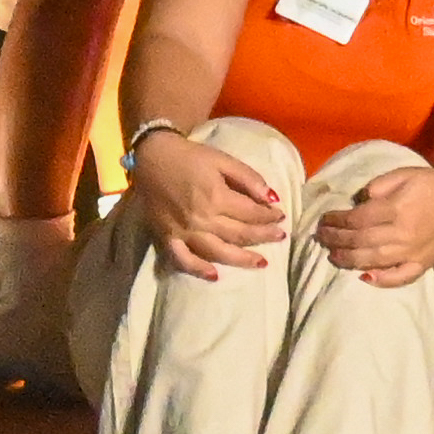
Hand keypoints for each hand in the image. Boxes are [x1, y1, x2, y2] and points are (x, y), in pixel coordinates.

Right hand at [130, 127, 286, 277]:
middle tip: (280, 237)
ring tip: (261, 263)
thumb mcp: (223, 159)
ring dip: (242, 259)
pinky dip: (198, 270)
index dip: (269, 216)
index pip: (251, 213)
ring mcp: (183, 231)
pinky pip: (183, 260)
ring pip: (217, 251)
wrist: (151, 157)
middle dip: (263, 236)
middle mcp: (201, 218)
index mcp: (216, 196)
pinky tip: (215, 276)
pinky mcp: (166, 238)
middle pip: (238, 234)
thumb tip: (272, 198)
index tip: (281, 216)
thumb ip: (248, 178)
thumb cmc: (190, 157)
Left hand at [318, 162, 433, 286]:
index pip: (357, 219)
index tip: (325, 219)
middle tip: (321, 237)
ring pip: (372, 261)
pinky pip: (399, 277)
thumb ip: (378, 186)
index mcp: (397, 208)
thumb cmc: (433, 183)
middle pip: (360, 241)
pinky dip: (381, 280)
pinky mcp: (422, 264)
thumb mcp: (404, 173)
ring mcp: (412, 252)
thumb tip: (357, 203)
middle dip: (335, 240)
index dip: (337, 220)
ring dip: (348, 260)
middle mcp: (402, 233)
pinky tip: (364, 278)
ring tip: (332, 255)